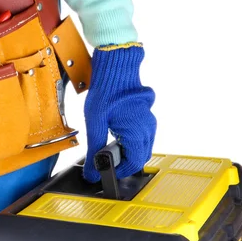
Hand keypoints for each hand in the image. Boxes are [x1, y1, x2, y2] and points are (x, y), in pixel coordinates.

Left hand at [83, 44, 155, 182]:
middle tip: (106, 162)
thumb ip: (95, 150)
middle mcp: (148, 128)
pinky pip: (143, 137)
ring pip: (143, 148)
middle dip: (124, 164)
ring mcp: (149, 122)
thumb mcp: (95, 123)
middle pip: (140, 158)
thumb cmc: (106, 91)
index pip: (134, 163)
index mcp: (137, 132)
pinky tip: (116, 137)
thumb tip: (92, 171)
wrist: (116, 68)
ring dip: (128, 154)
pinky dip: (131, 143)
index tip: (105, 171)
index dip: (120, 171)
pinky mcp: (146, 117)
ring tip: (109, 149)